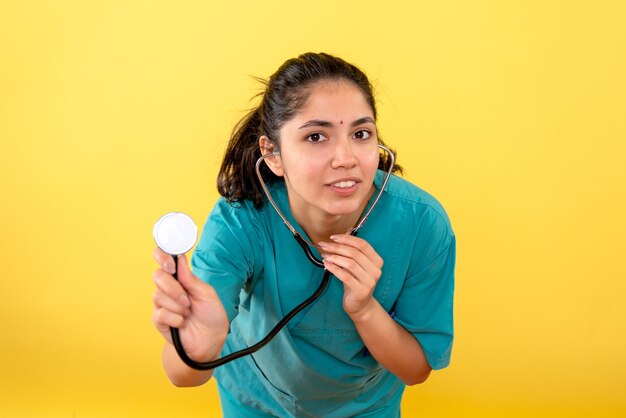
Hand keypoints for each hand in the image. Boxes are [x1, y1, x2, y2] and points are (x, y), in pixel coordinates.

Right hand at [152, 248, 228, 362]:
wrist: (210, 341)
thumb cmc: (211, 315)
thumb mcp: (207, 294)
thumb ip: (191, 279)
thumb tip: (180, 259)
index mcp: (181, 278)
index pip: (164, 260)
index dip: (162, 256)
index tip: (170, 264)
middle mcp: (169, 288)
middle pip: (157, 276)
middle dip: (172, 287)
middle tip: (186, 299)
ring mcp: (162, 303)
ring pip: (158, 295)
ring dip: (177, 305)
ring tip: (188, 312)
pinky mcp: (159, 319)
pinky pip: (161, 313)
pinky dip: (176, 318)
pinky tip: (182, 323)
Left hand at [318, 235, 383, 321]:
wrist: (360, 306)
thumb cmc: (356, 281)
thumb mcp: (356, 264)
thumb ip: (353, 250)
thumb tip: (345, 232)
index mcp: (377, 261)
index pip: (363, 245)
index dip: (347, 239)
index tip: (333, 237)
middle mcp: (376, 270)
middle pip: (354, 253)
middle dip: (337, 247)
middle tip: (324, 245)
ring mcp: (370, 281)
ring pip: (349, 264)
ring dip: (334, 257)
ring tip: (324, 255)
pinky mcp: (361, 291)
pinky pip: (345, 276)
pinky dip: (334, 268)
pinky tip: (326, 264)